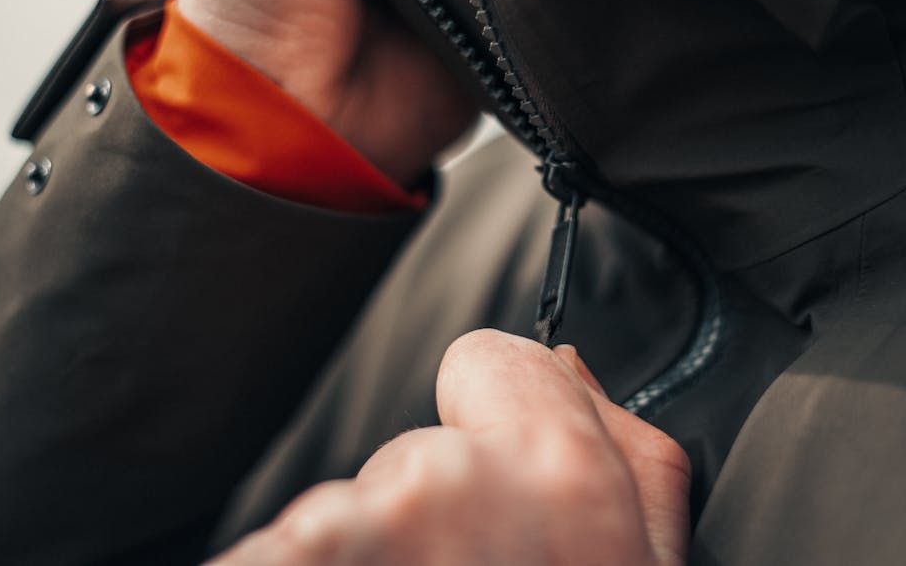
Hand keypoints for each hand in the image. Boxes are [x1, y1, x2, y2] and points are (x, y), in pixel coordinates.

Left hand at [208, 330, 690, 564]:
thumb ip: (630, 458)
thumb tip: (573, 371)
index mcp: (556, 473)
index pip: (491, 360)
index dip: (496, 425)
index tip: (500, 490)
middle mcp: (443, 483)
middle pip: (419, 453)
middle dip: (434, 522)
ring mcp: (347, 530)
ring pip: (352, 513)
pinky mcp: (275, 565)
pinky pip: (277, 555)